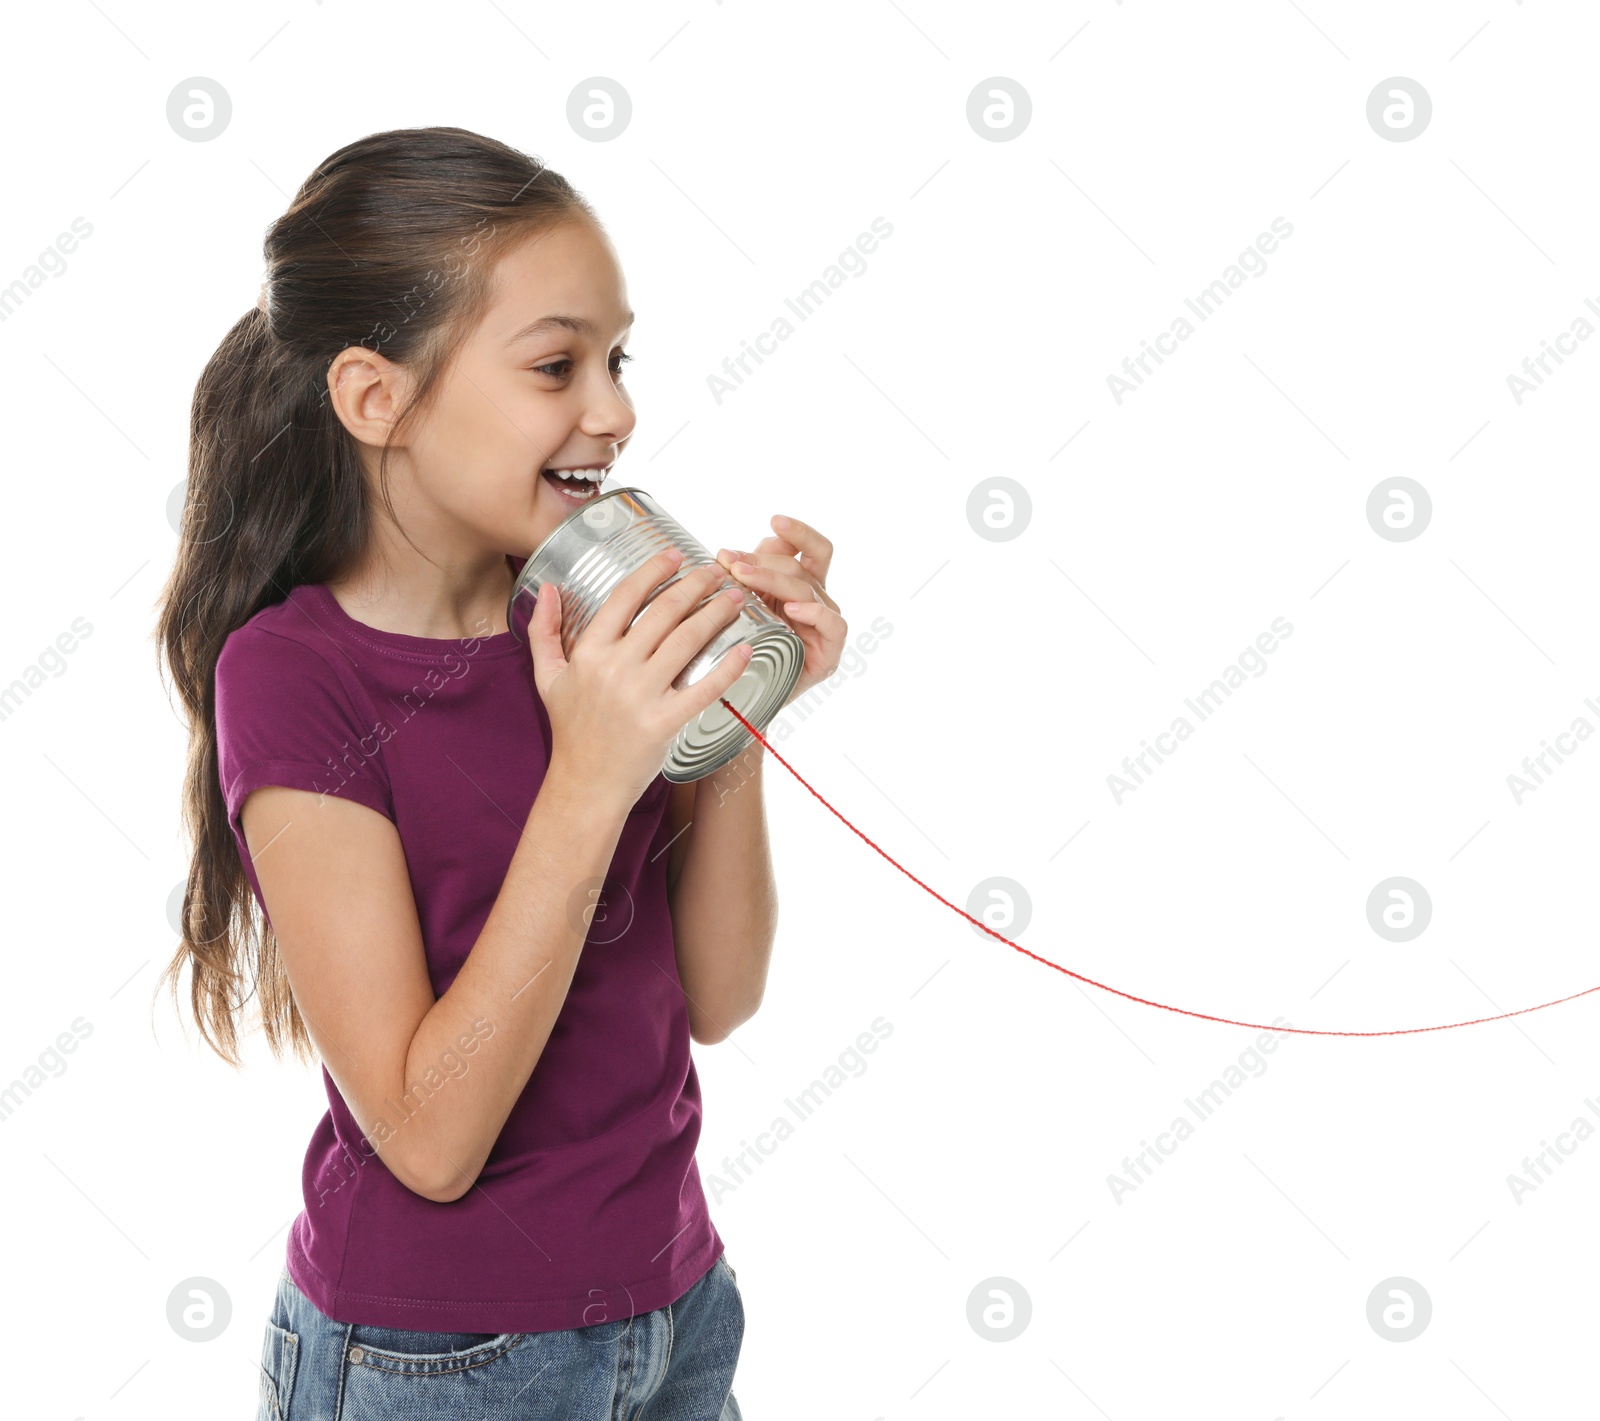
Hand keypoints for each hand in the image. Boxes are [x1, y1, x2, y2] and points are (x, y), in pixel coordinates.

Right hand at [526, 549, 753, 805]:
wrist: (586, 784)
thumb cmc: (571, 729)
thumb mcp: (547, 677)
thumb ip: (544, 631)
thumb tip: (549, 588)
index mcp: (589, 653)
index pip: (625, 597)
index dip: (654, 571)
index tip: (676, 554)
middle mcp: (615, 669)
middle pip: (664, 612)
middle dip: (696, 585)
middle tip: (718, 571)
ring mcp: (640, 696)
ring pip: (687, 641)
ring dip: (716, 614)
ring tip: (737, 599)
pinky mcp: (664, 723)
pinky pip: (703, 688)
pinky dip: (728, 668)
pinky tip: (746, 650)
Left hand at [715, 514, 847, 709]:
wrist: (744, 702)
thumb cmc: (740, 651)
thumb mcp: (737, 608)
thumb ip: (742, 579)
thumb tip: (727, 553)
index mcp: (798, 585)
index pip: (808, 548)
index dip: (795, 533)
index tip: (774, 519)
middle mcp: (815, 601)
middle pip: (801, 566)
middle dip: (764, 560)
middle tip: (731, 562)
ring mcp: (824, 625)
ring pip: (808, 589)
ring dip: (774, 579)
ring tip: (743, 578)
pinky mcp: (829, 651)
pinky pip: (832, 624)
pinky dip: (813, 612)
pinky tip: (790, 609)